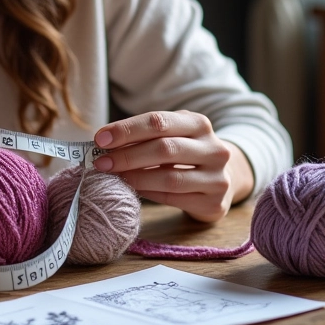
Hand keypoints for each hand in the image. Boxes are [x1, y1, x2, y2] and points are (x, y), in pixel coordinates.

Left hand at [93, 110, 253, 221]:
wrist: (225, 178)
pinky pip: (173, 198)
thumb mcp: (172, 135)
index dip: (127, 129)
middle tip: (101, 162)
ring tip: (113, 177)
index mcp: (199, 123)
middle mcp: (214, 148)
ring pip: (169, 177)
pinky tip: (132, 189)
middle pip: (164, 148)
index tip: (100, 138)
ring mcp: (217, 177)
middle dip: (127, 155)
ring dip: (135, 177)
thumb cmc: (186, 151)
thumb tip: (104, 143)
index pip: (158, 121)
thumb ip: (144, 135)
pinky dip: (148, 193)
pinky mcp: (214, 203)